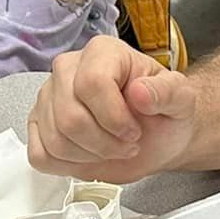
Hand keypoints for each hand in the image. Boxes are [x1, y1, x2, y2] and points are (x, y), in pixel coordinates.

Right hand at [27, 35, 195, 182]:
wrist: (157, 134)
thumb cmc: (164, 113)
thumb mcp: (181, 100)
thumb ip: (167, 92)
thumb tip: (140, 92)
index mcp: (103, 53)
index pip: (91, 83)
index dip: (114, 118)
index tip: (133, 131)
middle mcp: (69, 68)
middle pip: (70, 116)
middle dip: (104, 143)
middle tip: (127, 144)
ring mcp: (49, 97)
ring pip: (56, 139)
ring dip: (90, 155)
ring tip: (111, 148)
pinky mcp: (38, 124)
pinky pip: (40, 154)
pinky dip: (67, 165)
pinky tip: (88, 155)